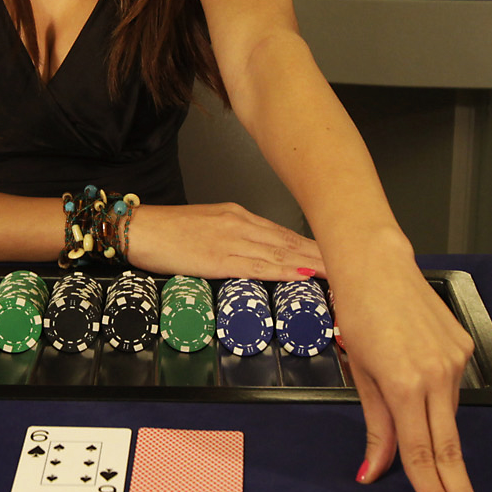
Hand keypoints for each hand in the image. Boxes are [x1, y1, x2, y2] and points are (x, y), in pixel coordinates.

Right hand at [126, 202, 322, 280]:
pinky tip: (302, 276)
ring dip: (312, 264)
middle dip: (322, 254)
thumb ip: (231, 238)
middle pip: (290, 241)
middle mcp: (240, 224)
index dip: (312, 245)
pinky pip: (258, 266)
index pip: (284, 233)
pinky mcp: (218, 258)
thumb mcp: (205, 227)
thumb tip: (253, 255)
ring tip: (338, 272)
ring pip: (281, 253)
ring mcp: (231, 240)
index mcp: (237, 215)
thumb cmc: (166, 231)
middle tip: (352, 263)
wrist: (139, 229)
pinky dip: (284, 271)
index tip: (335, 254)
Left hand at [333, 251, 489, 491]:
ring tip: (452, 483)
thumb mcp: (360, 375)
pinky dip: (441, 409)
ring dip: (446, 450)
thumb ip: (376, 428)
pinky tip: (429, 404)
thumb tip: (375, 472)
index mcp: (405, 384)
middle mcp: (437, 374)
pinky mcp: (464, 349)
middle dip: (462, 491)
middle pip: (450, 447)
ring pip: (449, 421)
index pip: (421, 454)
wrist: (377, 263)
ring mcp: (456, 361)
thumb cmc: (359, 313)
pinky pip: (453, 393)